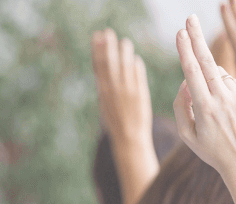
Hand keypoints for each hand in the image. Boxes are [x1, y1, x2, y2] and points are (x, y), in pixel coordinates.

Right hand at [92, 29, 152, 145]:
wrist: (128, 138)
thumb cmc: (116, 122)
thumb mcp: (105, 104)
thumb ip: (107, 87)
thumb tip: (106, 72)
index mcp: (102, 92)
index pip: (99, 66)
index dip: (97, 51)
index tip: (96, 37)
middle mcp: (113, 90)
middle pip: (109, 63)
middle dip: (107, 47)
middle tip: (107, 33)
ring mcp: (126, 91)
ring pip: (124, 66)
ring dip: (123, 53)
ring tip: (124, 42)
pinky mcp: (139, 94)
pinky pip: (137, 75)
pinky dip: (135, 66)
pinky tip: (134, 58)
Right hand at [174, 15, 235, 176]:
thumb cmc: (211, 150)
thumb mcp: (187, 134)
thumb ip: (182, 105)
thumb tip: (186, 81)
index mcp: (205, 109)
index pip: (192, 72)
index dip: (185, 50)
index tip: (179, 33)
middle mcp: (223, 99)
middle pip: (207, 62)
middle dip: (196, 38)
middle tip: (189, 19)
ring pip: (219, 76)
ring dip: (210, 82)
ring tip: (213, 110)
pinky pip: (231, 84)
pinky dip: (223, 91)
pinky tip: (226, 112)